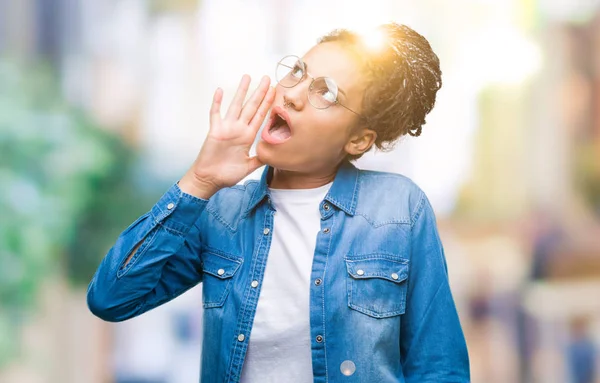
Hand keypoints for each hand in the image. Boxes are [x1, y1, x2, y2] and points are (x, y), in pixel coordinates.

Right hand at [179, 75, 274, 198]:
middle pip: (251, 107)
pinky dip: (216, 102)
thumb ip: (261, 159)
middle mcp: (238, 129)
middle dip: (259, 92)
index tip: (275, 91)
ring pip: (235, 106)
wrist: (210, 180)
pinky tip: (219, 90)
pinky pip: (215, 114)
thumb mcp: (249, 167)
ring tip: (247, 77)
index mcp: (248, 136)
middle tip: (267, 78)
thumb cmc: (227, 174)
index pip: (260, 116)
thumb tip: (275, 155)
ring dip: (241, 92)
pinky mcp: (214, 130)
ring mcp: (226, 128)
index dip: (268, 104)